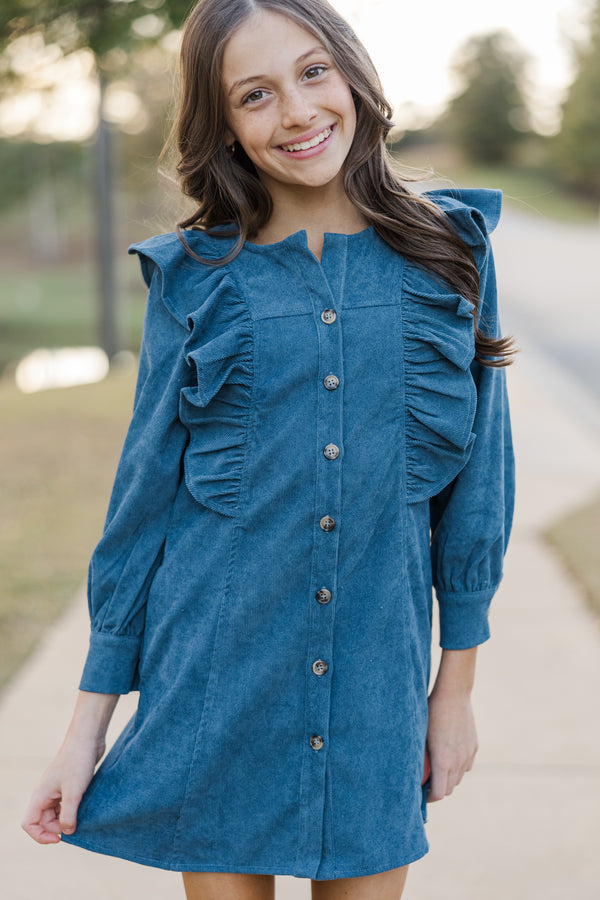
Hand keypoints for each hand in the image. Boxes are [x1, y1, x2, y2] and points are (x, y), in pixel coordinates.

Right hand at [21, 737, 103, 843]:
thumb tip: (66, 832)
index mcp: (40, 796)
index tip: (60, 838)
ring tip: (82, 819)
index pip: (29, 824)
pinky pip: (65, 804)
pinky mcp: (67, 785)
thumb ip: (68, 815)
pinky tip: (85, 809)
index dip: (41, 836)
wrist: (88, 738)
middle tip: (76, 828)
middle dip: (57, 828)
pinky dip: (72, 810)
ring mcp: (56, 789)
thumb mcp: (73, 793)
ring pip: (55, 813)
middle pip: (43, 821)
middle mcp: (45, 793)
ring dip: (65, 820)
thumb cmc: (78, 762)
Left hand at [424, 687, 477, 801]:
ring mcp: (468, 754)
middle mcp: (458, 762)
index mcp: (443, 761)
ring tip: (437, 771)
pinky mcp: (474, 746)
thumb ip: (419, 756)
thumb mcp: (419, 735)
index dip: (429, 798)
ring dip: (449, 779)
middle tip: (427, 783)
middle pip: (449, 788)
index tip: (421, 795)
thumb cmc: (430, 712)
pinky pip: (467, 765)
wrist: (454, 694)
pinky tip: (449, 756)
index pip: (439, 794)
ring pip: (459, 778)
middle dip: (438, 790)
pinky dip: (458, 767)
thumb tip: (408, 770)